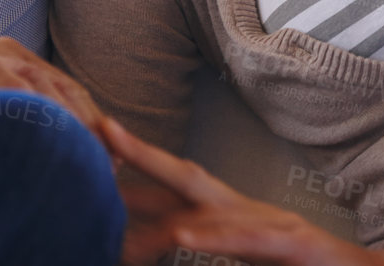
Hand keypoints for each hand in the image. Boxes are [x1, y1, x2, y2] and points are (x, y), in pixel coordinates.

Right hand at [0, 36, 108, 166]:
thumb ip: (20, 125)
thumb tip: (67, 161)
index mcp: (18, 60)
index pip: (68, 90)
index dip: (93, 122)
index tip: (115, 159)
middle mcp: (0, 51)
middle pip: (53, 87)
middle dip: (78, 125)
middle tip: (98, 164)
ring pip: (21, 87)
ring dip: (45, 122)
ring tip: (63, 156)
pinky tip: (4, 142)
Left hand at [103, 117, 383, 265]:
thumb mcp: (249, 255)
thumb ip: (209, 244)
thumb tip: (168, 239)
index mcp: (233, 216)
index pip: (175, 189)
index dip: (134, 169)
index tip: (91, 154)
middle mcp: (246, 210)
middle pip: (184, 176)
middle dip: (138, 153)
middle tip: (95, 129)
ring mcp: (269, 223)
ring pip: (206, 202)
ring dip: (160, 185)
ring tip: (116, 177)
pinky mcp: (292, 244)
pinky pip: (247, 240)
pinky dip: (214, 235)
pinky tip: (185, 235)